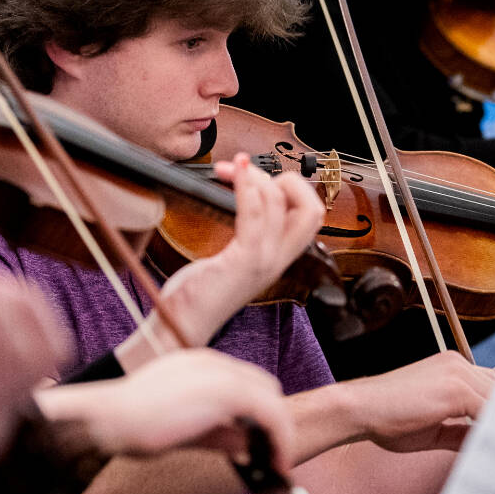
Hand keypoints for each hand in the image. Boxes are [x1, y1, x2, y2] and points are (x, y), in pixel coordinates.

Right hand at [38, 348, 291, 462]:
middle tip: (273, 455)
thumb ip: (216, 434)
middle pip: (264, 386)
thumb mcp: (182, 431)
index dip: (257, 412)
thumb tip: (245, 445)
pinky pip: (271, 414)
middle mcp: (212, 363)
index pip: (244, 383)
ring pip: (272, 400)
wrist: (107, 420)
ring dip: (280, 433)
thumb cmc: (129, 426)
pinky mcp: (227, 391)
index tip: (261, 442)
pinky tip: (276, 462)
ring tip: (278, 463)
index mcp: (197, 365)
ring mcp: (220, 373)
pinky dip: (280, 438)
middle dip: (273, 421)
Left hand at [157, 154, 324, 344]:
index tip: (259, 176)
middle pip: (313, 210)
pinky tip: (232, 177)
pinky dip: (246, 187)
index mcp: (279, 258)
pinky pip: (255, 215)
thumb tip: (243, 197)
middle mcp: (278, 260)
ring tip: (233, 167)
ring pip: (282, 204)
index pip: (310, 216)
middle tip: (253, 172)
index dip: (293, 188)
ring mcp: (264, 262)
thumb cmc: (200, 292)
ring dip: (256, 175)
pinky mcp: (244, 262)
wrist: (181, 326)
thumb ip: (245, 233)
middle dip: (289, 180)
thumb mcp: (231, 258)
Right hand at [346, 351, 494, 452]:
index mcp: (453, 368)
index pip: (493, 387)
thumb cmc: (387, 420)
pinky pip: (488, 411)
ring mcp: (458, 374)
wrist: (359, 409)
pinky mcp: (455, 389)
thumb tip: (483, 446)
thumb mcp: (433, 430)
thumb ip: (461, 433)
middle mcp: (459, 365)